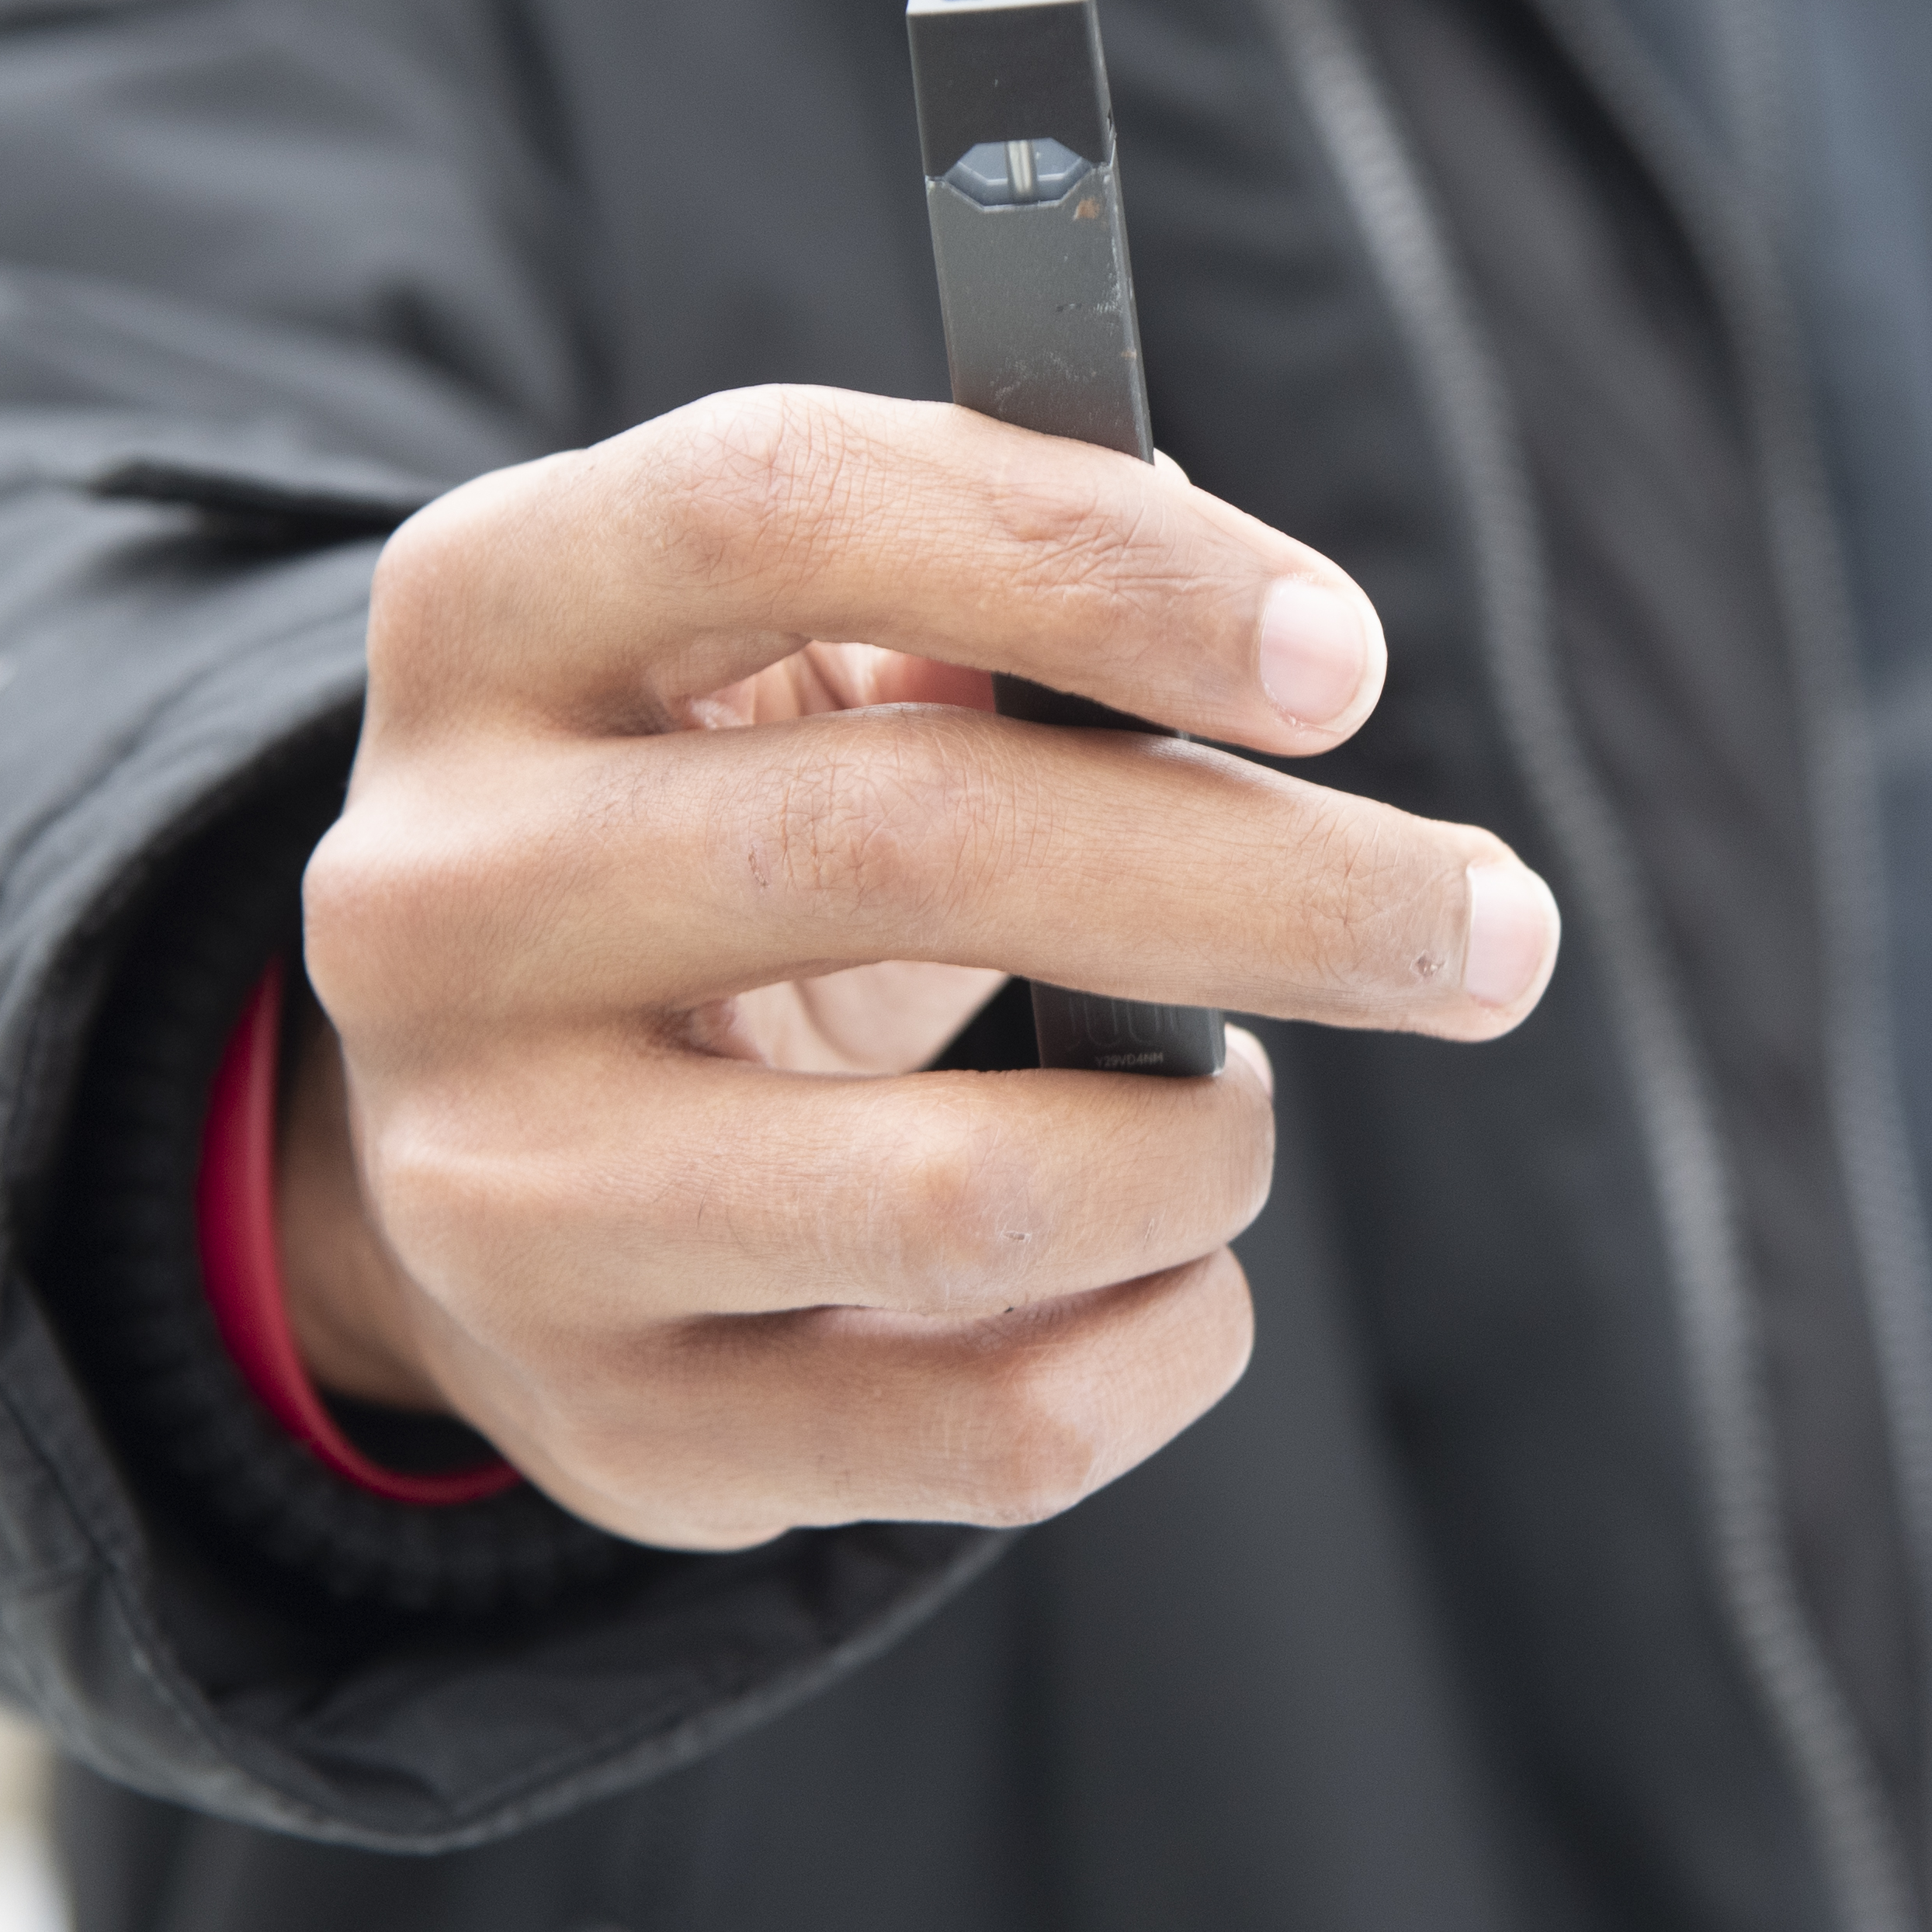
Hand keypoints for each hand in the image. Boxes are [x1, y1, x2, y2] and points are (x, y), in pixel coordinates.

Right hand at [280, 386, 1560, 1550]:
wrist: (491, 1141)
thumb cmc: (736, 826)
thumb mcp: (796, 655)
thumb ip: (1003, 588)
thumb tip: (1277, 645)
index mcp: (485, 619)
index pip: (781, 507)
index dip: (1094, 567)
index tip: (1347, 662)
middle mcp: (436, 899)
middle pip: (911, 845)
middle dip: (1280, 890)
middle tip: (1494, 926)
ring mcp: (501, 1188)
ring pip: (973, 1193)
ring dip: (1203, 1147)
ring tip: (1235, 1112)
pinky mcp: (617, 1425)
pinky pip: (1000, 1425)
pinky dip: (1170, 1341)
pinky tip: (1172, 1270)